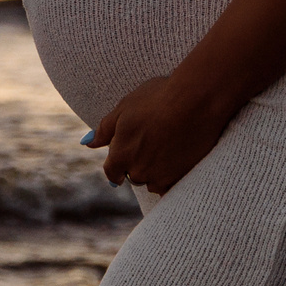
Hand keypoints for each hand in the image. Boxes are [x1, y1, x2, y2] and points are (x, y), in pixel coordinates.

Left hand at [83, 72, 238, 193]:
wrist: (196, 100)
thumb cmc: (158, 99)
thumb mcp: (125, 108)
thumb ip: (105, 129)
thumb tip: (88, 142)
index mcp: (120, 155)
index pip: (112, 172)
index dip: (117, 166)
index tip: (125, 159)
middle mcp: (138, 171)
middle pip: (133, 175)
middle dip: (138, 163)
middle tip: (152, 140)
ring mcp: (161, 177)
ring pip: (153, 182)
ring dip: (156, 170)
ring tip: (168, 144)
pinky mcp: (182, 179)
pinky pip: (171, 186)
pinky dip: (172, 175)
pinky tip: (179, 156)